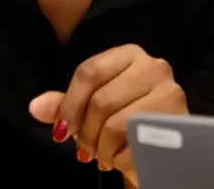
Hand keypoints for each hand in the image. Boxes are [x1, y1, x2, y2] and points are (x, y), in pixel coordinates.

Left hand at [29, 45, 187, 183]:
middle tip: (85, 149)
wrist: (166, 146)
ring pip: (116, 124)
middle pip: (101, 100)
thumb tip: (36, 106)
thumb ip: (66, 105)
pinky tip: (121, 158)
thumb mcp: (93, 109)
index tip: (62, 130)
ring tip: (104, 154)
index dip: (69, 105)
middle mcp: (154, 67)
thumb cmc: (127, 121)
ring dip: (102, 147)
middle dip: (86, 132)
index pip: (89, 72)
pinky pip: (134, 143)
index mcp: (130, 56)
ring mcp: (169, 93)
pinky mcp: (177, 121)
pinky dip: (121, 157)